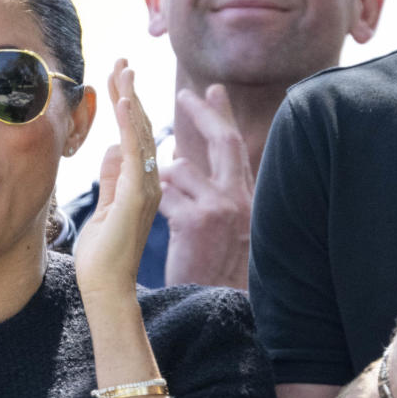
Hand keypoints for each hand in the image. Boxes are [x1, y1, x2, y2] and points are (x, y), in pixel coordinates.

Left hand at [73, 60, 161, 295]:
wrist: (107, 288)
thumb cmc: (103, 256)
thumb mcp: (105, 208)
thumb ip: (112, 178)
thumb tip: (112, 148)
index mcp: (142, 182)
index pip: (134, 133)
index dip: (127, 103)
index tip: (118, 76)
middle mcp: (150, 181)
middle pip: (140, 126)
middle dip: (129, 90)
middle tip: (121, 60)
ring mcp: (147, 187)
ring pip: (139, 132)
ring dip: (130, 97)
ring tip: (123, 69)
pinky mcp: (137, 194)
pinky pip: (135, 151)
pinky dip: (129, 123)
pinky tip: (123, 99)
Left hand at [159, 84, 253, 287]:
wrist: (213, 305)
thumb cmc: (210, 272)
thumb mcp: (212, 228)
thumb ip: (195, 192)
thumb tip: (172, 163)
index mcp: (243, 197)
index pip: (233, 147)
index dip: (222, 116)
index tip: (212, 92)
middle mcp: (239, 197)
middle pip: (224, 140)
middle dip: (204, 113)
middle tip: (186, 94)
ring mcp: (220, 207)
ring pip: (181, 168)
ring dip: (162, 177)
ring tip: (160, 199)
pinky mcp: (197, 220)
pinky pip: (166, 190)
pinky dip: (155, 195)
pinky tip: (154, 207)